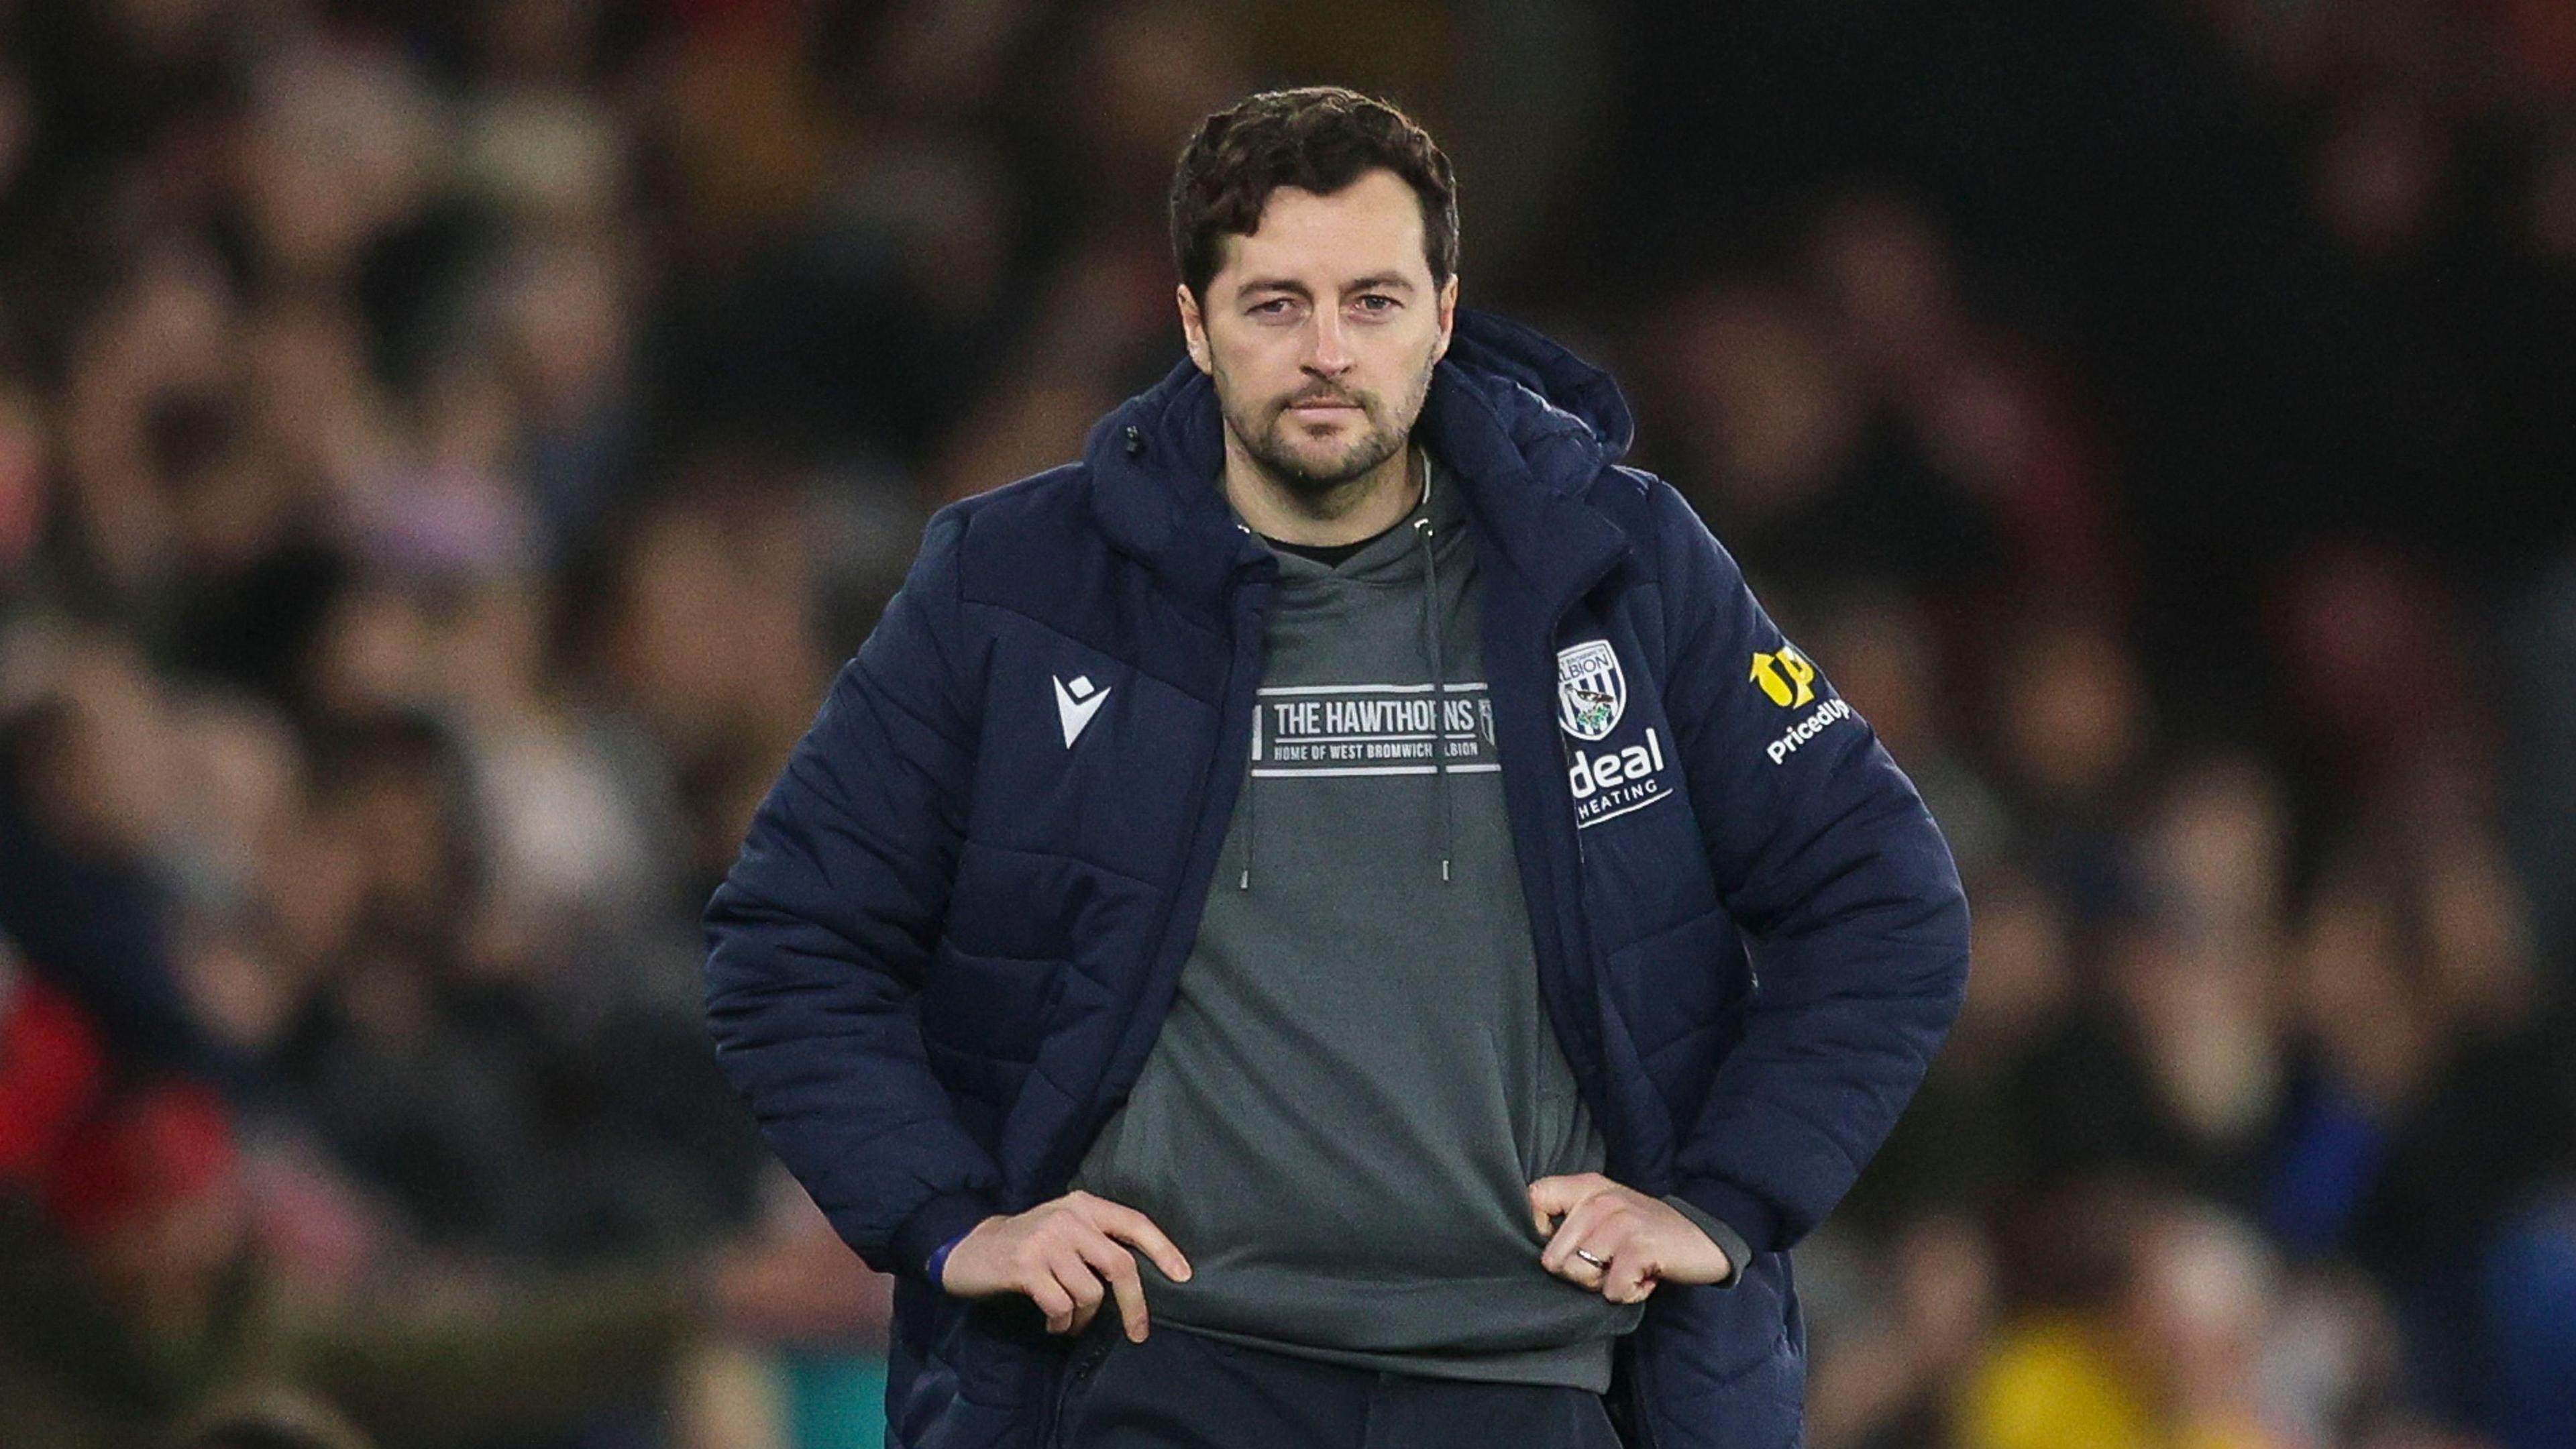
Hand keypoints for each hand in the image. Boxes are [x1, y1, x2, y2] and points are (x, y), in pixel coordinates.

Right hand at [938, 1190, 1191, 1340]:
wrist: (970, 1247)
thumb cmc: (1026, 1244)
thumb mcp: (1063, 1227)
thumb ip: (1097, 1240)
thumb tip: (1138, 1278)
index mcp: (1084, 1205)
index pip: (1134, 1223)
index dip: (1163, 1249)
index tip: (1184, 1276)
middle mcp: (1068, 1219)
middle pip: (1120, 1265)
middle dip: (1134, 1305)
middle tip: (1138, 1332)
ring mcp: (1047, 1242)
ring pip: (1090, 1292)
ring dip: (1084, 1318)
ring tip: (1069, 1320)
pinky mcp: (1026, 1267)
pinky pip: (1061, 1306)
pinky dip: (1061, 1323)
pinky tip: (1052, 1323)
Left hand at [1529, 1173, 1733, 1303]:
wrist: (1704, 1238)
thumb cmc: (1645, 1231)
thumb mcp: (1606, 1212)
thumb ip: (1571, 1219)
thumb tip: (1537, 1247)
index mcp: (1587, 1187)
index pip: (1535, 1197)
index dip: (1539, 1231)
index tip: (1564, 1245)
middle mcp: (1600, 1200)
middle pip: (1553, 1257)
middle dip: (1579, 1273)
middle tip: (1609, 1265)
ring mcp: (1620, 1222)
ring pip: (1579, 1275)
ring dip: (1604, 1284)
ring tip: (1627, 1269)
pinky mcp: (1639, 1248)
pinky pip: (1611, 1289)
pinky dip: (1628, 1294)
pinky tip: (1644, 1278)